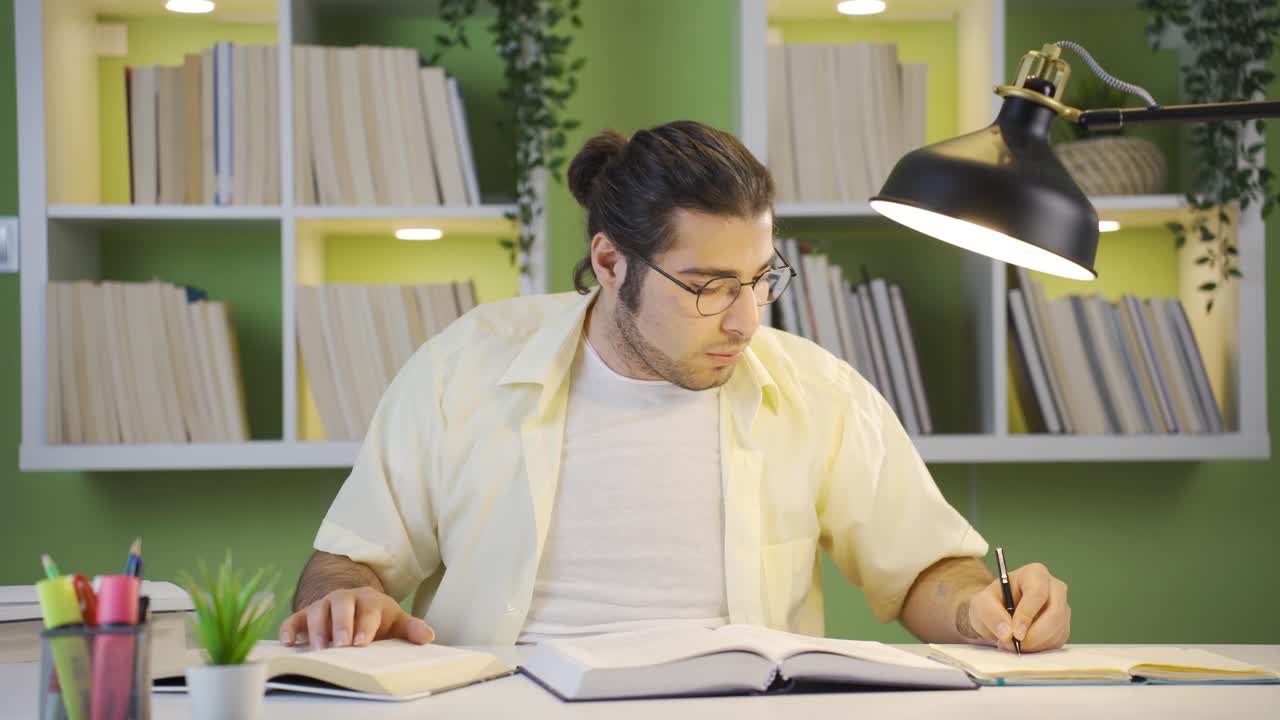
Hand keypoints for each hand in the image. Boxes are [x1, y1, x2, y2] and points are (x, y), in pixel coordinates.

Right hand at [278, 587, 434, 649]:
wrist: (350, 601)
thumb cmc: (374, 616)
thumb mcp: (394, 619)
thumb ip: (410, 629)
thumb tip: (428, 637)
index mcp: (368, 599)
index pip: (367, 610)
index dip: (364, 626)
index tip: (362, 642)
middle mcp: (344, 599)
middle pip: (340, 606)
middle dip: (340, 626)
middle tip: (340, 646)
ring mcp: (323, 605)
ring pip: (316, 612)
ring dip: (316, 630)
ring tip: (318, 650)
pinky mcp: (304, 614)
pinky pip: (294, 619)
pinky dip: (289, 628)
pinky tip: (288, 642)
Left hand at [966, 562, 1069, 652]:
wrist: (998, 613)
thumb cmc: (992, 602)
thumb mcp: (982, 604)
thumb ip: (991, 614)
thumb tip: (1008, 633)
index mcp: (1034, 573)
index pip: (1037, 593)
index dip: (1027, 615)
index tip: (1015, 634)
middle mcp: (1054, 587)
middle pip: (1055, 613)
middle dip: (1035, 635)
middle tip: (1015, 645)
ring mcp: (1062, 607)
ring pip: (1057, 630)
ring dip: (1035, 644)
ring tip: (1012, 644)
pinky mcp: (1063, 625)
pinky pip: (1058, 641)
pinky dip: (1040, 648)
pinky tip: (1024, 644)